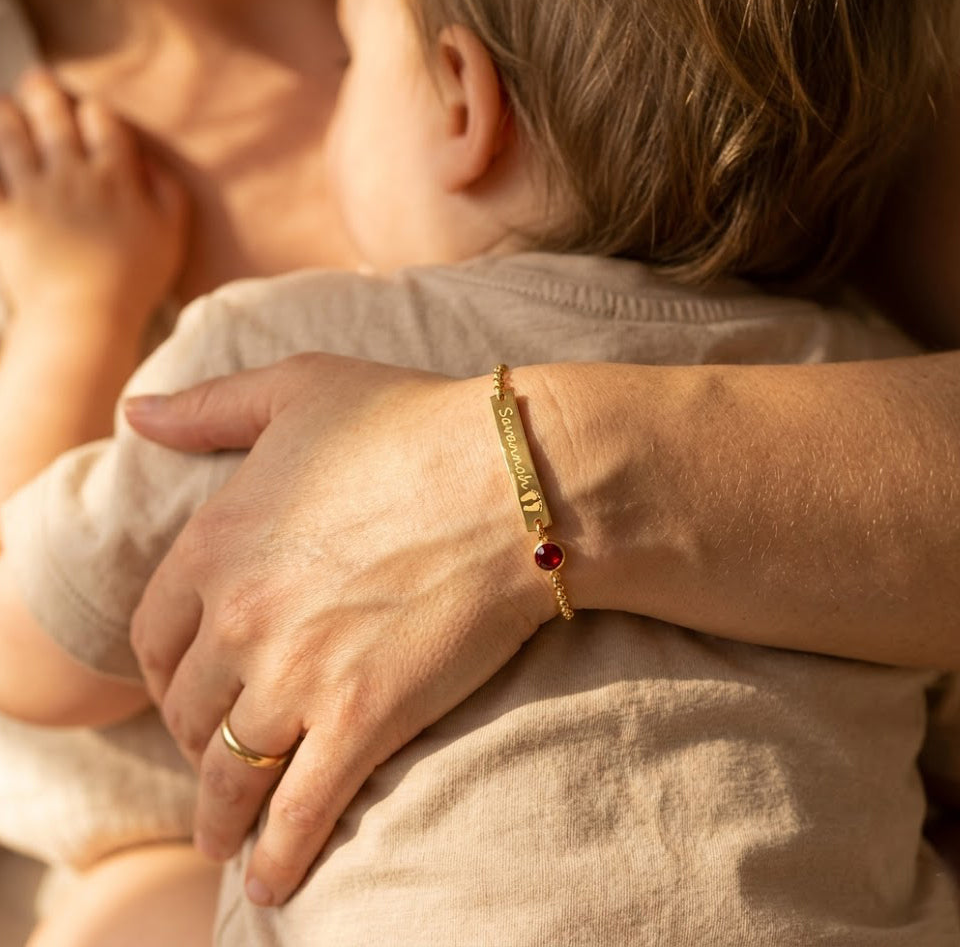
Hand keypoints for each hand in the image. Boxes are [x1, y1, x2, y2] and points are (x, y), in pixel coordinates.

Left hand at [0, 69, 185, 337]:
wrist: (88, 317)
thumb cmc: (135, 281)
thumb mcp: (172, 236)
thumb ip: (169, 193)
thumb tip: (150, 161)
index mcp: (116, 177)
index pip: (103, 121)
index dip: (94, 111)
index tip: (90, 114)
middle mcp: (73, 174)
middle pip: (53, 115)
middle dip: (43, 92)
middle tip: (37, 81)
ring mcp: (34, 193)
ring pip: (11, 133)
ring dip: (6, 112)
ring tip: (5, 105)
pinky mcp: (3, 215)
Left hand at [126, 354, 557, 905]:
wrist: (512, 479)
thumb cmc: (412, 423)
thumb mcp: (299, 389)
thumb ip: (209, 405)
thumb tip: (136, 412)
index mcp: (215, 544)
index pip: (155, 637)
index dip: (165, 672)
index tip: (185, 691)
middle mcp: (240, 619)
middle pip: (189, 711)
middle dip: (194, 741)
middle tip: (216, 757)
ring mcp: (298, 676)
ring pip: (230, 773)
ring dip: (220, 815)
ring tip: (225, 838)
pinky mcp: (363, 720)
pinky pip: (299, 812)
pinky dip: (277, 856)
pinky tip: (270, 881)